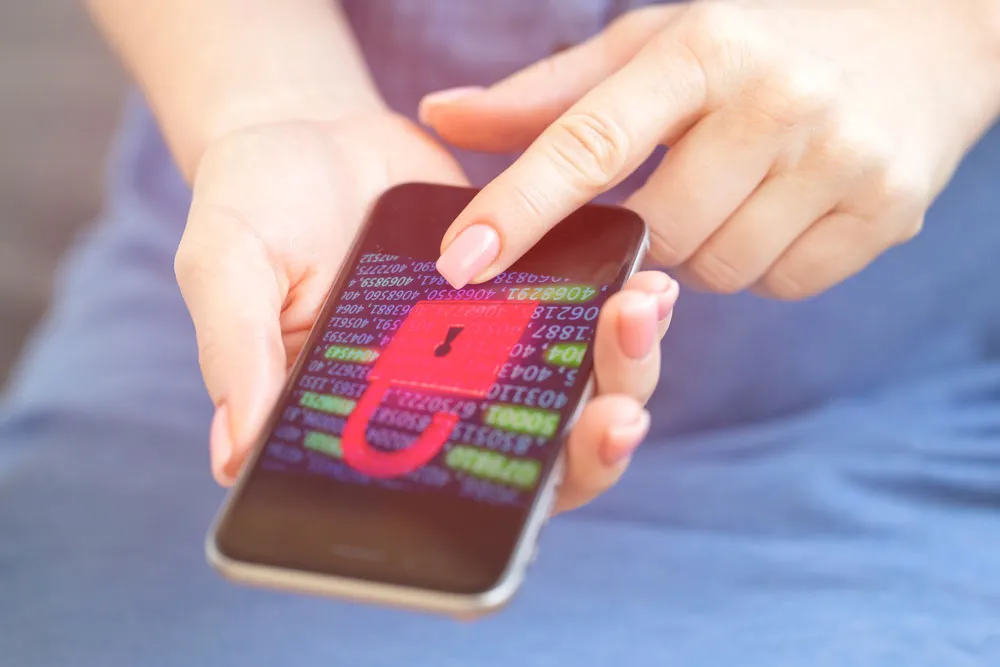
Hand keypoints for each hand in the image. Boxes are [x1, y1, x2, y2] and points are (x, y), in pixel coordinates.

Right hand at [174, 112, 677, 512]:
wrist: (315, 132)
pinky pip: (585, 326)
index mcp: (365, 421)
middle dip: (587, 445)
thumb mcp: (227, 265)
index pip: (435, 500)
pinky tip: (646, 285)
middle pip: (531, 463)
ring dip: (624, 373)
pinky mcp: (525, 297)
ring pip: (573, 396)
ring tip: (641, 315)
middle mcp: (436, 403)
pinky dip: (621, 317)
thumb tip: (231, 455)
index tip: (538, 489)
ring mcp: (486, 352)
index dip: (494, 517)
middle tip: (617, 412)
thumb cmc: (256, 205)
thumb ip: (237, 351)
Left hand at [421, 0, 999, 297]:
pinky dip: (765, 261)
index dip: (518, 207)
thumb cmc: (761, 40)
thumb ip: (548, 94)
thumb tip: (439, 118)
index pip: (589, 142)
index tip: (461, 261)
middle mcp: (776, 100)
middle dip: (648, 233)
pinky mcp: (887, 209)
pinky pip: (782, 284)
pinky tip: (785, 207)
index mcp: (702, 48)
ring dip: (706, 249)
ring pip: (719, 271)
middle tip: (675, 185)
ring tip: (737, 187)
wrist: (927, 28)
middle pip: (660, 232)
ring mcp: (841, 157)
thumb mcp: (657, 44)